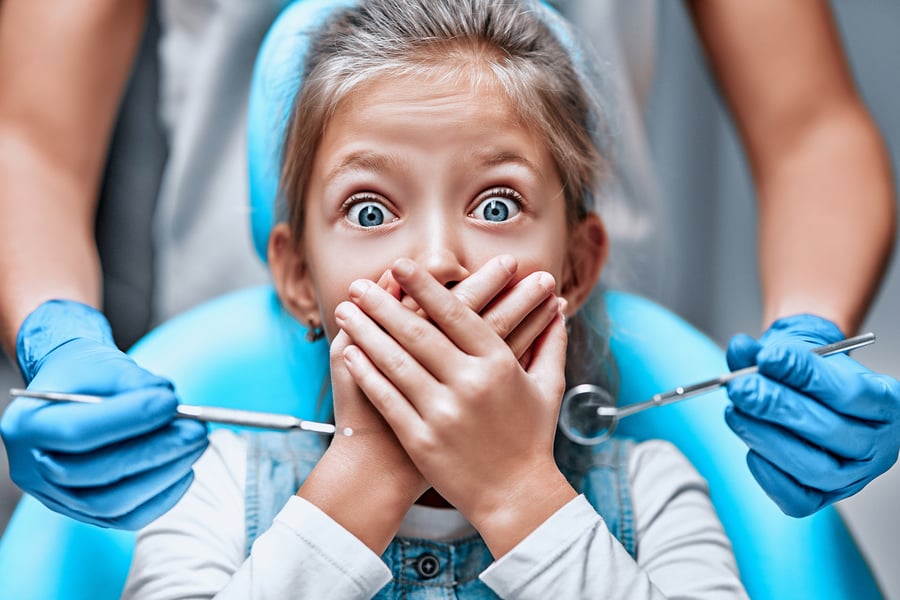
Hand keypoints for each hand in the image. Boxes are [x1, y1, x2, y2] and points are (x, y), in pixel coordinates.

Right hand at [1, 300, 207, 528]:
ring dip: (164, 475)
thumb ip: (134, 382)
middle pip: (94, 473)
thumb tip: (171, 404)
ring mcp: (55, 496)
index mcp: (26, 426)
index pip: (77, 432)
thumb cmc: (87, 375)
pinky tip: (186, 469)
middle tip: (195, 429)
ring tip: (196, 444)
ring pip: (111, 503)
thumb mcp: (104, 364)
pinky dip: (162, 496)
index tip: (170, 402)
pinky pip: (126, 517)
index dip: (127, 419)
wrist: (74, 390)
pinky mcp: (84, 512)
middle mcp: (32, 468)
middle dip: (154, 451)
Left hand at [337, 258, 573, 554]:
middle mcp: (470, 384)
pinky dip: (367, 373)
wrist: (517, 498)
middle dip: (383, 303)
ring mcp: (443, 413)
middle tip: (358, 284)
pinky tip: (350, 353)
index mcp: (499, 365)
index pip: (456, 314)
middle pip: (417, 333)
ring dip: (366, 332)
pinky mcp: (422, 440)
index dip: (425, 287)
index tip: (401, 266)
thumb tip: (560, 309)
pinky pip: (387, 398)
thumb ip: (552, 344)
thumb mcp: (548, 388)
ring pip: (396, 362)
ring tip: (346, 310)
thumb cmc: (531, 439)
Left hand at [725, 314, 899, 516]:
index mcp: (886, 401)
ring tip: (735, 411)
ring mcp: (854, 476)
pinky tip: (750, 449)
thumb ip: (766, 351)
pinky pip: (797, 499)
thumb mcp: (796, 353)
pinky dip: (769, 475)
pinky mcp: (824, 497)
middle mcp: (878, 443)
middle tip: (741, 387)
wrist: (811, 397)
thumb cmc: (810, 377)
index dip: (805, 375)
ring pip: (814, 467)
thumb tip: (739, 349)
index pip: (850, 392)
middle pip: (831, 431)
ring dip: (767, 437)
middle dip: (778, 406)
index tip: (768, 358)